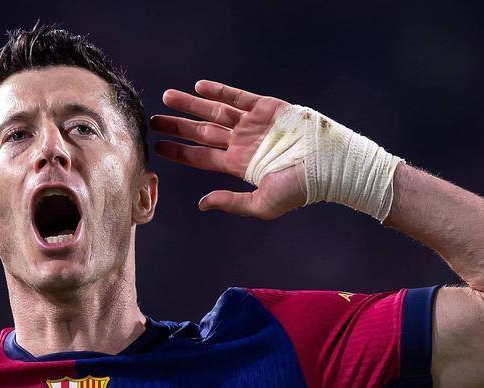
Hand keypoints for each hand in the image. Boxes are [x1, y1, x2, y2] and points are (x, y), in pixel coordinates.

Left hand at [151, 80, 305, 219]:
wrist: (330, 165)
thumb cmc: (300, 189)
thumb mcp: (262, 204)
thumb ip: (230, 202)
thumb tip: (201, 203)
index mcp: (239, 165)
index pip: (201, 156)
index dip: (179, 151)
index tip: (158, 145)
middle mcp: (242, 142)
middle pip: (202, 132)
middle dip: (177, 126)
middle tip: (153, 120)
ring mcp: (254, 124)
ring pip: (215, 111)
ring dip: (191, 104)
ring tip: (167, 97)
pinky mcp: (267, 107)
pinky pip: (239, 97)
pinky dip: (219, 90)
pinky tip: (199, 87)